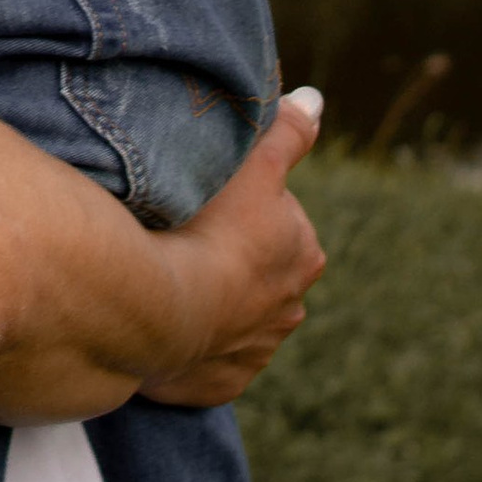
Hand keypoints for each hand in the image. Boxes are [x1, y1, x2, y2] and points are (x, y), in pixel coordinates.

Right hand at [141, 91, 327, 407]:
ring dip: (212, 299)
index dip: (242, 207)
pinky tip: (167, 318)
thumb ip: (288, 134)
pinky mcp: (223, 381)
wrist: (165, 310)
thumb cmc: (212, 228)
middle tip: (186, 236)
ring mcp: (257, 349)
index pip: (278, 220)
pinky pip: (208, 355)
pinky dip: (192, 339)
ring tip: (171, 275)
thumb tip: (316, 100)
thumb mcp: (254, 165)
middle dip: (231, 258)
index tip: (209, 202)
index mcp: (303, 253)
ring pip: (234, 314)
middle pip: (259, 270)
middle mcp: (291, 307)